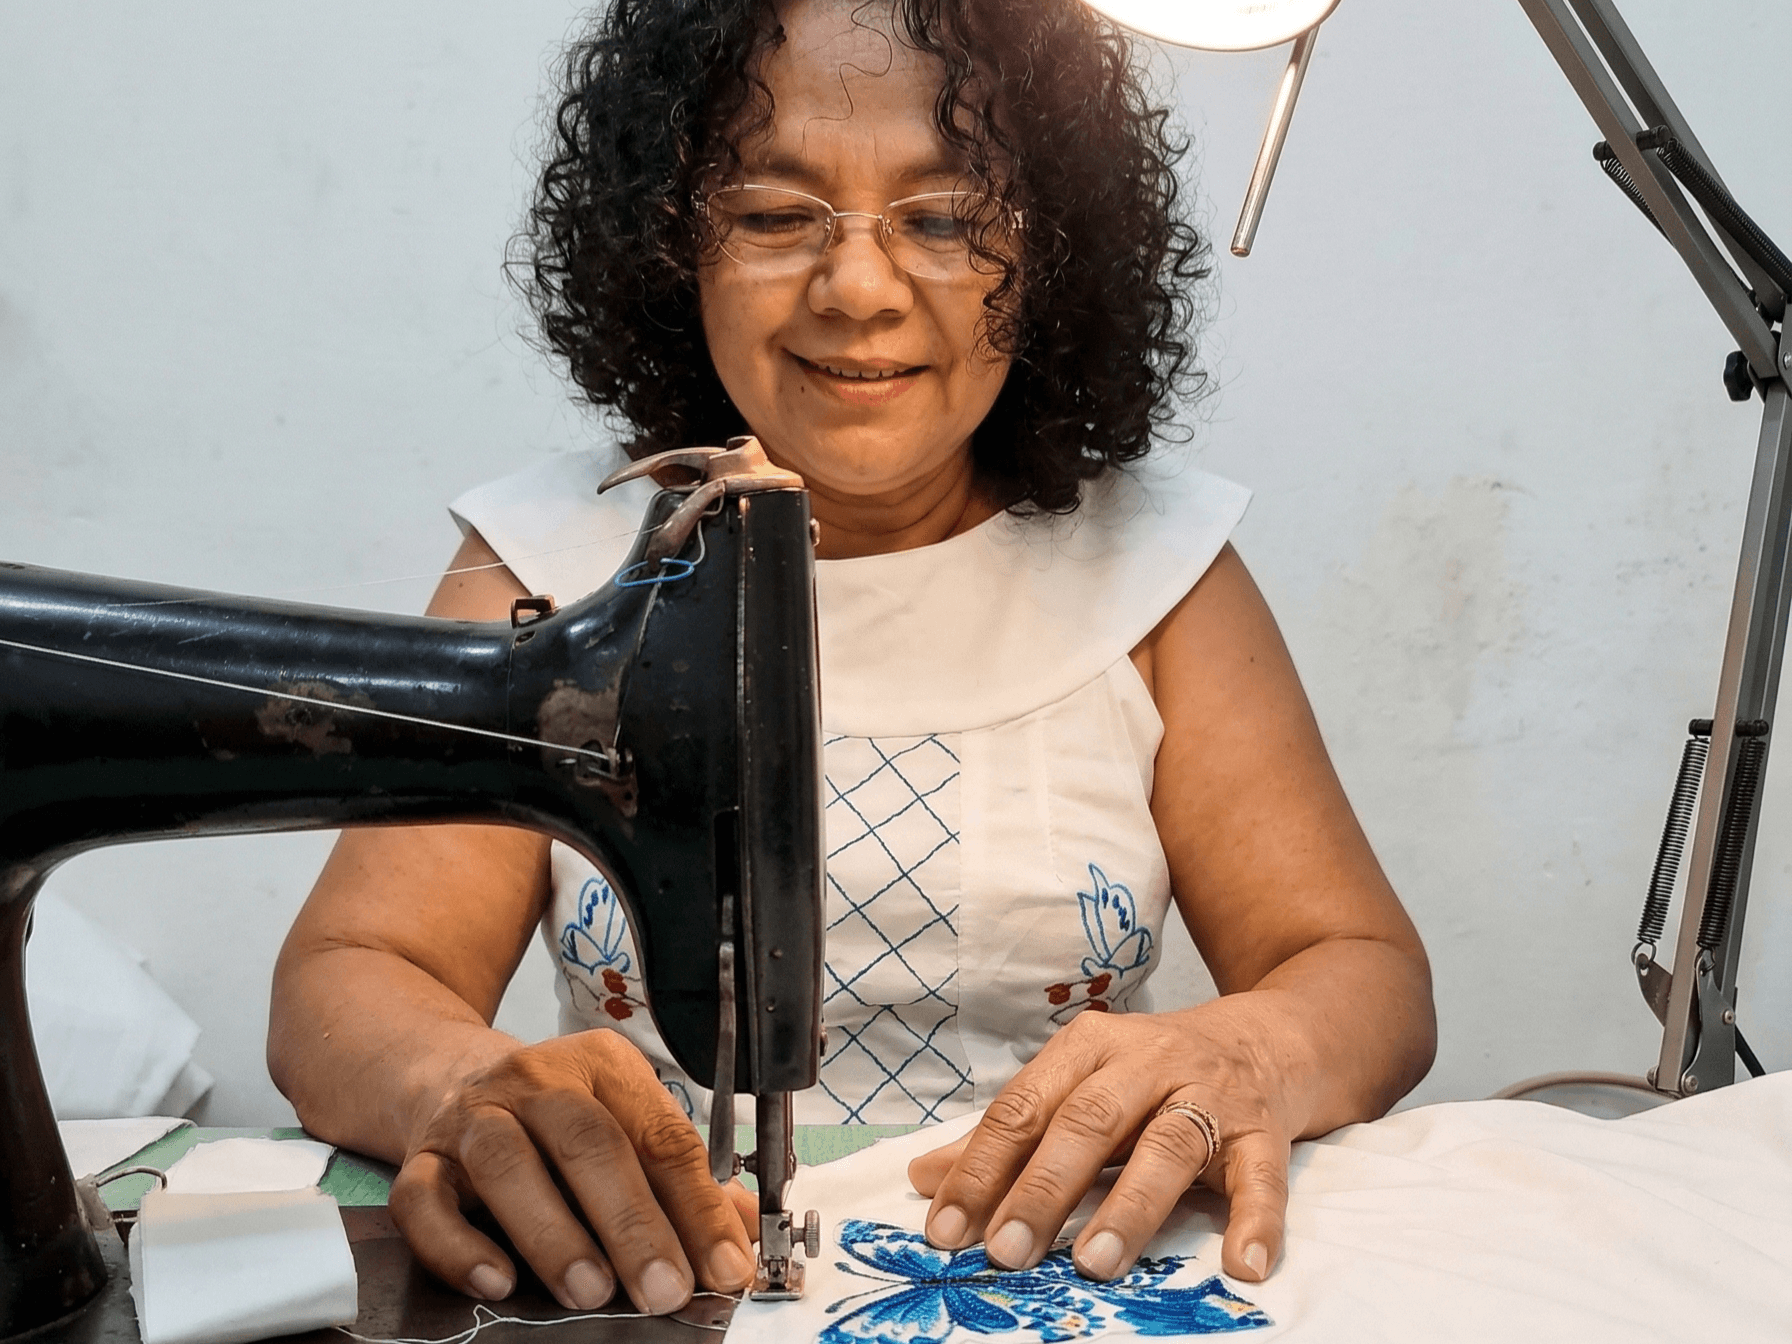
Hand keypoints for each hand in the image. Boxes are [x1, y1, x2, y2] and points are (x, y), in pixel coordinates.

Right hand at [387, 1031, 757, 1313]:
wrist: (450, 1077)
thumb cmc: (557, 1117)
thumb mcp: (626, 1127)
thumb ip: (681, 1183)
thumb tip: (739, 1241)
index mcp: (604, 1067)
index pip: (661, 1136)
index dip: (697, 1206)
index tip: (724, 1267)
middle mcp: (537, 1081)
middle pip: (588, 1143)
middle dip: (632, 1223)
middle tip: (664, 1289)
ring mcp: (472, 1117)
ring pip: (506, 1164)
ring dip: (554, 1233)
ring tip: (590, 1291)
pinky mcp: (419, 1159)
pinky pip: (424, 1200)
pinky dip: (458, 1245)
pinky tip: (497, 1281)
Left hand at [907, 999, 1292, 1283]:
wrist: (1267, 1038)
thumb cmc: (1155, 1074)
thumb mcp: (1080, 1087)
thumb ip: (1011, 1134)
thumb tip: (925, 1177)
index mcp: (1090, 1048)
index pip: (1024, 1108)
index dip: (981, 1168)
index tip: (946, 1228)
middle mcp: (1148, 1063)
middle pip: (1088, 1123)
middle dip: (1043, 1189)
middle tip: (1006, 1251)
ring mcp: (1210, 1094)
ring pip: (1168, 1146)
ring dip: (1130, 1206)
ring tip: (1096, 1262)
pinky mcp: (1263, 1130)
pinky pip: (1261, 1176)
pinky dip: (1256, 1220)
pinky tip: (1243, 1265)